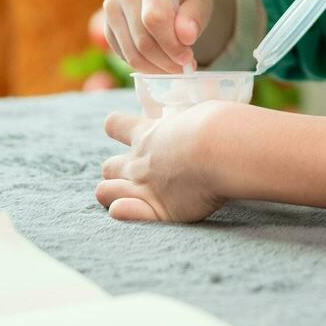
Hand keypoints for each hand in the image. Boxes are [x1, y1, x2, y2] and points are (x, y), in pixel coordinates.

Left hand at [96, 103, 230, 222]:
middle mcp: (139, 161)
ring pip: (104, 192)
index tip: (131, 133)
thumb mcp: (196, 113)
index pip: (115, 124)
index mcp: (148, 133)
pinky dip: (124, 213)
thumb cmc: (216, 125)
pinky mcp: (158, 211)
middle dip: (118, 172)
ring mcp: (144, 187)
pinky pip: (121, 213)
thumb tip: (191, 125)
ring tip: (136, 198)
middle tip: (141, 175)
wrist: (222, 150)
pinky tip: (135, 210)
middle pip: (108, 166)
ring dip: (115, 194)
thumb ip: (186, 123)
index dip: (118, 128)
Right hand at [99, 0, 213, 72]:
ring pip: (130, 51)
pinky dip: (143, 65)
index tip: (187, 58)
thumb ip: (195, 16)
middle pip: (141, 38)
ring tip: (174, 67)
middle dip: (165, 60)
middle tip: (184, 67)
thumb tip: (186, 37)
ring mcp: (112, 6)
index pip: (154, 18)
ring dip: (155, 67)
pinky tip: (160, 62)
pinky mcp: (107, 24)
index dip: (171, 44)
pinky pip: (123, 54)